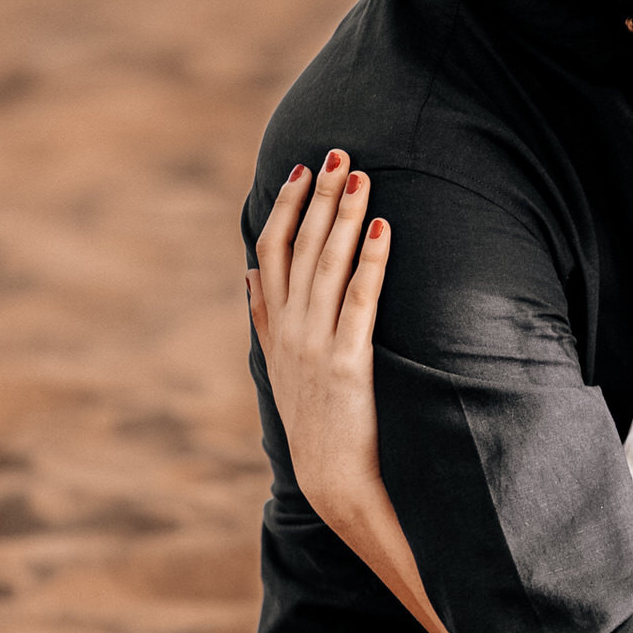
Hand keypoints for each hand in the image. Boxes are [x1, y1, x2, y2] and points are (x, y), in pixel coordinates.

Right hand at [249, 151, 390, 509]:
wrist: (330, 481)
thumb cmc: (315, 422)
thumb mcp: (278, 366)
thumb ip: (263, 317)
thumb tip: (249, 273)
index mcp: (274, 328)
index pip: (270, 252)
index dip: (284, 208)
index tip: (301, 171)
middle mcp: (289, 331)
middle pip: (300, 248)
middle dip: (320, 196)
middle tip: (339, 151)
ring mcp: (315, 345)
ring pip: (327, 265)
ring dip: (344, 215)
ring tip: (362, 175)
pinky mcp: (347, 362)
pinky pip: (360, 300)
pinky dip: (370, 260)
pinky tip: (383, 228)